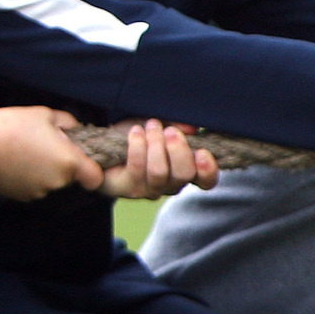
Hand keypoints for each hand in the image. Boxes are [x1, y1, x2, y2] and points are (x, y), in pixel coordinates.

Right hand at [0, 106, 106, 201]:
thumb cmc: (13, 126)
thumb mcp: (45, 115)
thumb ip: (68, 123)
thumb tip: (76, 129)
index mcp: (69, 162)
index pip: (95, 178)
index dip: (91, 170)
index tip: (81, 159)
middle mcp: (57, 182)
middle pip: (70, 177)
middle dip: (63, 164)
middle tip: (46, 147)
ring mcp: (39, 191)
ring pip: (52, 182)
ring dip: (46, 171)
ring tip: (27, 153)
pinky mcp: (21, 196)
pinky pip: (34, 187)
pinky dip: (30, 178)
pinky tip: (17, 163)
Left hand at [100, 119, 218, 199]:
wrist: (106, 146)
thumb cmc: (140, 134)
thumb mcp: (162, 124)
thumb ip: (178, 126)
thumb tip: (192, 128)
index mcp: (188, 171)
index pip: (207, 181)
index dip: (207, 170)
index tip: (202, 152)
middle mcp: (172, 184)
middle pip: (184, 175)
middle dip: (178, 150)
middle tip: (170, 131)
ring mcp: (152, 189)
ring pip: (159, 172)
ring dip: (155, 145)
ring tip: (151, 126)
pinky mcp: (131, 188)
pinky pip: (137, 168)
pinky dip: (138, 146)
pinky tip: (136, 131)